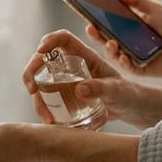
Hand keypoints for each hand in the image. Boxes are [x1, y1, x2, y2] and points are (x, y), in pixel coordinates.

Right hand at [22, 30, 161, 127]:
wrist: (129, 110)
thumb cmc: (127, 94)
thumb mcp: (117, 90)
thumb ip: (102, 88)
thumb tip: (80, 89)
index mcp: (85, 57)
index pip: (63, 39)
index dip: (49, 40)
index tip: (41, 50)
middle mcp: (72, 67)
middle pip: (42, 61)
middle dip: (31, 72)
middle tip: (32, 90)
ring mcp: (66, 82)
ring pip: (41, 83)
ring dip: (37, 98)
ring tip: (47, 117)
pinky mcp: (65, 98)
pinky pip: (47, 100)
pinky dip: (44, 110)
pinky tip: (51, 122)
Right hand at [85, 0, 161, 81]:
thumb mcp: (154, 8)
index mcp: (127, 28)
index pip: (107, 23)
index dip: (96, 19)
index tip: (87, 13)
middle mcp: (125, 43)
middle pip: (104, 39)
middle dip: (95, 35)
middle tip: (90, 29)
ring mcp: (129, 57)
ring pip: (113, 54)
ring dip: (109, 49)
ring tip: (111, 43)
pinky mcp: (137, 70)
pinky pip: (126, 67)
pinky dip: (123, 61)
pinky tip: (124, 57)